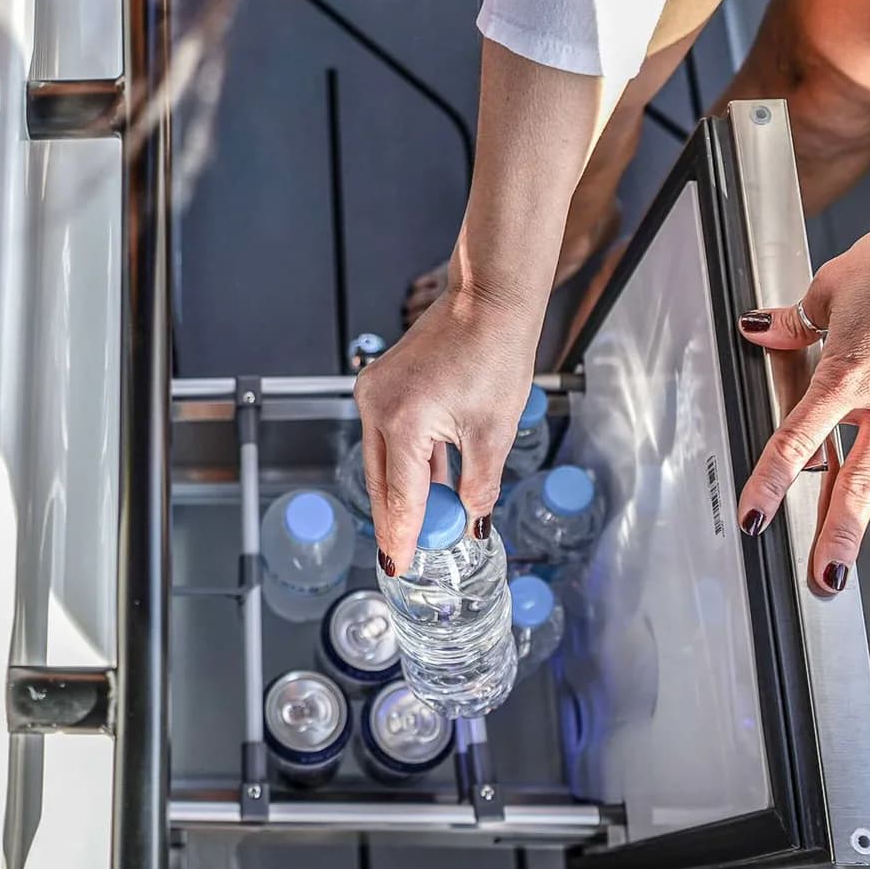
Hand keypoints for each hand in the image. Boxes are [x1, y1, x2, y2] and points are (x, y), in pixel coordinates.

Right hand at [354, 283, 541, 573]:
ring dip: (405, 490)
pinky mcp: (380, 385)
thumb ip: (479, 485)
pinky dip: (407, 461)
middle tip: (406, 555)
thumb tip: (472, 520)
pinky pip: (388, 436)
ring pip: (383, 460)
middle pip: (382, 482)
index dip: (402, 536)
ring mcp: (374, 393)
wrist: (488, 302)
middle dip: (397, 520)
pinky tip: (428, 483)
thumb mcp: (494, 431)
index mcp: (404, 421)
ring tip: (423, 524)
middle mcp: (377, 406)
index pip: (401, 496)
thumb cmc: (495, 353)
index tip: (399, 566)